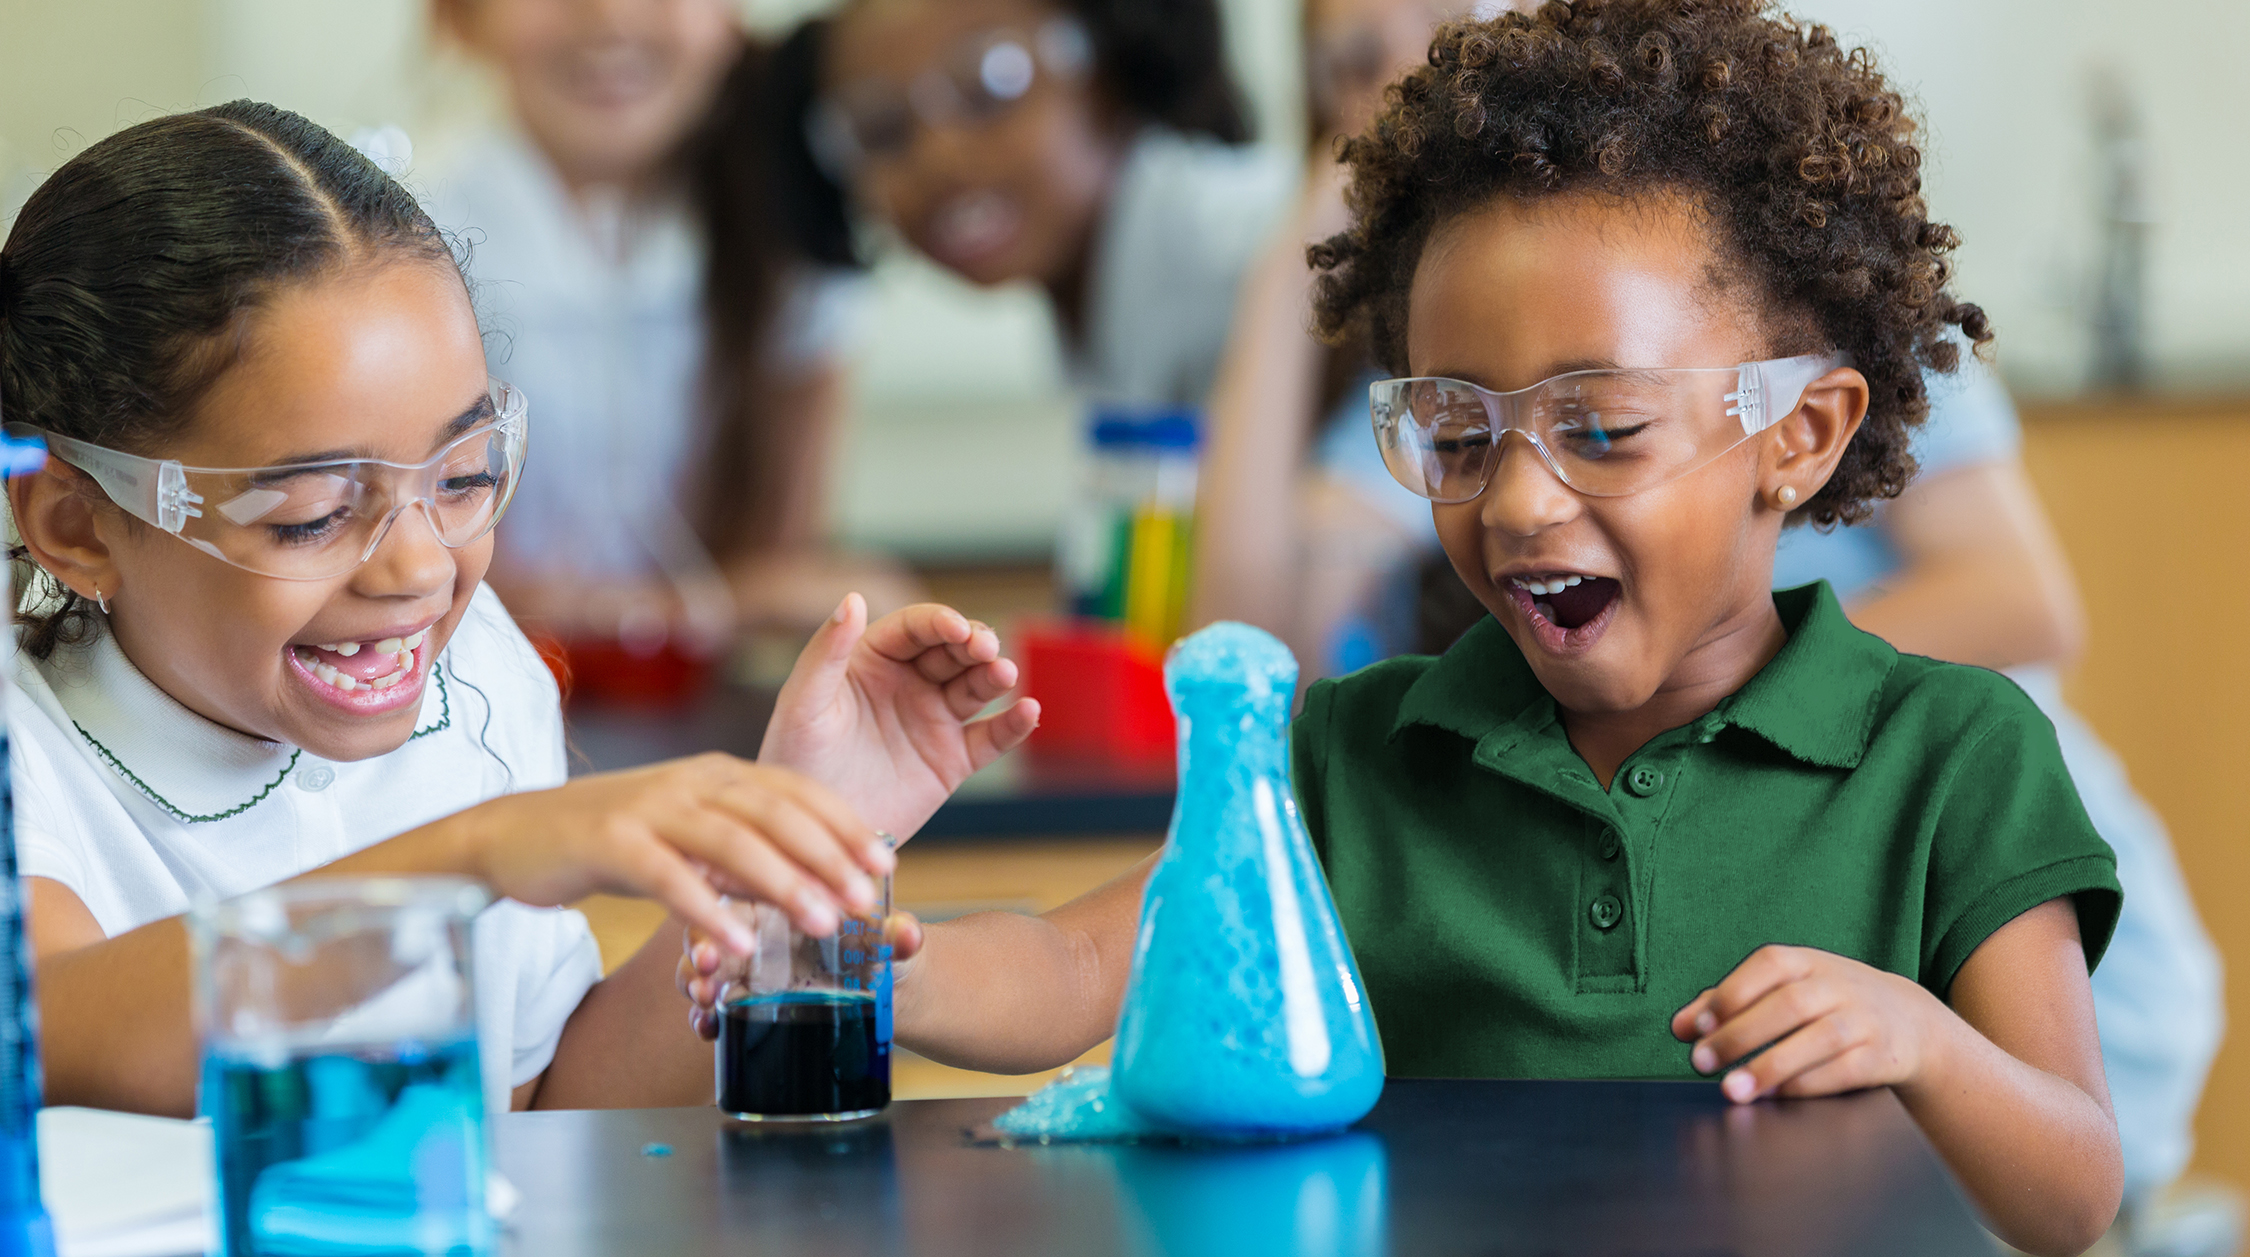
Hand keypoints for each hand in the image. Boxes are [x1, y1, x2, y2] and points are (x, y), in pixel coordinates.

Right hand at [448, 753, 894, 954]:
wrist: (512, 833)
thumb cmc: (612, 839)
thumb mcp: (687, 835)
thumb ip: (741, 851)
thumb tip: (809, 882)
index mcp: (717, 774)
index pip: (798, 791)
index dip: (845, 825)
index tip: (887, 863)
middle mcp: (691, 781)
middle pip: (775, 812)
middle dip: (829, 855)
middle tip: (869, 899)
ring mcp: (650, 808)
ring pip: (731, 840)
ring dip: (782, 881)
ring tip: (822, 922)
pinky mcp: (608, 841)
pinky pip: (667, 875)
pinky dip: (704, 908)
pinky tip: (733, 943)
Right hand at [679, 910, 925, 1040]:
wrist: (890, 988)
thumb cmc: (883, 947)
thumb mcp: (888, 939)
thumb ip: (895, 936)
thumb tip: (908, 935)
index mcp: (784, 895)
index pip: (743, 889)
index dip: (726, 905)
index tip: (721, 932)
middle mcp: (757, 927)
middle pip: (713, 929)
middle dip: (700, 951)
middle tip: (705, 974)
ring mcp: (747, 964)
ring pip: (706, 967)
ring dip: (696, 983)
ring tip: (703, 1006)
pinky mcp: (748, 1000)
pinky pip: (715, 1006)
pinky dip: (705, 1017)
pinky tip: (706, 1030)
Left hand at [758, 595, 1039, 838]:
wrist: (813, 835)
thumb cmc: (795, 761)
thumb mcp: (804, 703)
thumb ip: (827, 651)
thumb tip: (853, 598)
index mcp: (872, 660)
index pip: (915, 628)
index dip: (940, 621)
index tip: (955, 628)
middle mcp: (908, 684)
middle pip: (953, 651)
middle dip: (975, 643)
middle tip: (986, 648)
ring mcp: (934, 721)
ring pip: (976, 688)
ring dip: (996, 676)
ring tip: (1005, 674)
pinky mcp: (951, 761)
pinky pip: (990, 738)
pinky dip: (1013, 725)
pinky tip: (1029, 712)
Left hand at [1670, 944, 1948, 1102]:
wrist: (1910, 1022)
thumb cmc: (1827, 1003)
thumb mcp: (1786, 988)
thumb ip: (1730, 1003)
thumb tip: (1679, 1027)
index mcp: (1807, 962)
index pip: (1767, 966)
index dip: (1730, 994)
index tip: (1697, 1026)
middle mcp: (1838, 985)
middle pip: (1789, 1005)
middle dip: (1740, 1035)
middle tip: (1700, 1062)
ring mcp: (1864, 1019)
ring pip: (1818, 1040)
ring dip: (1770, 1066)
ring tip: (1731, 1090)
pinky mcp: (1881, 1055)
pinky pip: (1843, 1071)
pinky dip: (1806, 1085)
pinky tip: (1775, 1096)